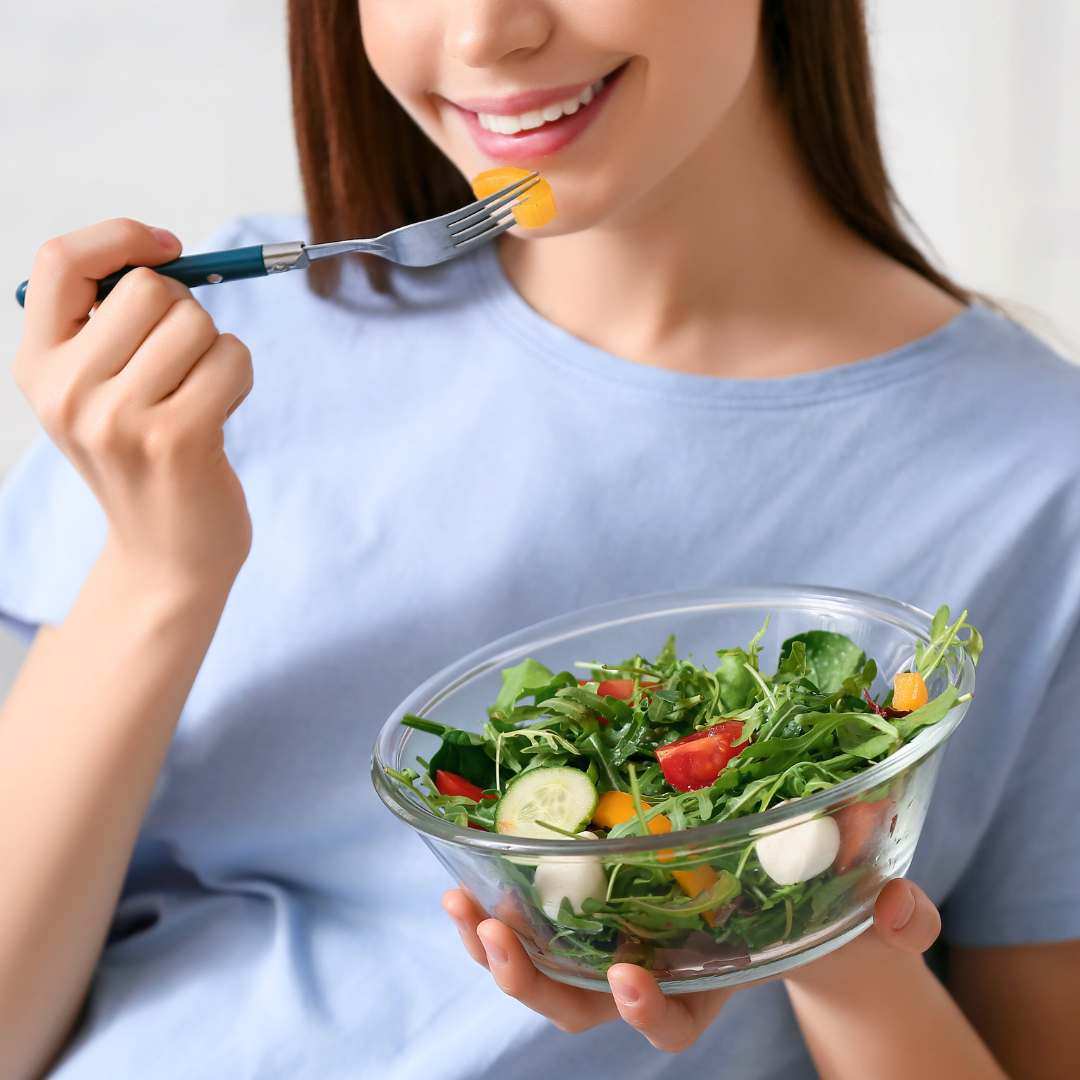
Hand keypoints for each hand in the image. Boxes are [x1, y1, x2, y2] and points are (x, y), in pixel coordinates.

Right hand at [15, 219, 252, 591]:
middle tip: (183, 366)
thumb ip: (112, 325)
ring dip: (216, 350)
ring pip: (196, 322)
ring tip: (201, 395)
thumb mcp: (100, 393)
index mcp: (38, 367)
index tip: (168, 248)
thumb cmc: (146, 460)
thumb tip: (163, 253)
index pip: (60, 261)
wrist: (167, 554)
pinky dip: (240, 375)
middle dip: (186, 313)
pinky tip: (221, 412)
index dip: (119, 237)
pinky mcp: (177, 438)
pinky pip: (231, 357)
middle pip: (149, 288)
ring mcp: (118, 418)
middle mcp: (67, 392)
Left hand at [443, 877, 939, 1053]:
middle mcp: (656, 970)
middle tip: (500, 942)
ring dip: (494, 949)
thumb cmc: (834, 904)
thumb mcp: (870, 908)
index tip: (628, 977)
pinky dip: (492, 912)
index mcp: (715, 979)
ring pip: (544, 973)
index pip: (677, 1022)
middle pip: (584, 1008)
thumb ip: (894, 916)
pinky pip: (533, 922)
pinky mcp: (593, 904)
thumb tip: (902, 906)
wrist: (795, 881)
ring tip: (462, 909)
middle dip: (537, 984)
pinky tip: (462, 884)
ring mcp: (617, 940)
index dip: (649, 1013)